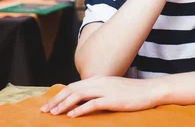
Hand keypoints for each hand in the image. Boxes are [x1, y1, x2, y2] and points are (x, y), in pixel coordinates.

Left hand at [40, 76, 159, 117]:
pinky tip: (71, 116)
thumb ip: (99, 92)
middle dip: (56, 100)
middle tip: (44, 110)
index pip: (73, 86)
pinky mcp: (112, 99)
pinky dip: (80, 110)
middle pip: (72, 89)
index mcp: (98, 79)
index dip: (59, 95)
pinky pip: (92, 104)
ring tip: (53, 113)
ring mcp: (105, 90)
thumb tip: (84, 101)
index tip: (49, 105)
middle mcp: (99, 82)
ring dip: (64, 104)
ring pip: (78, 95)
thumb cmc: (132, 92)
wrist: (150, 90)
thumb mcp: (113, 89)